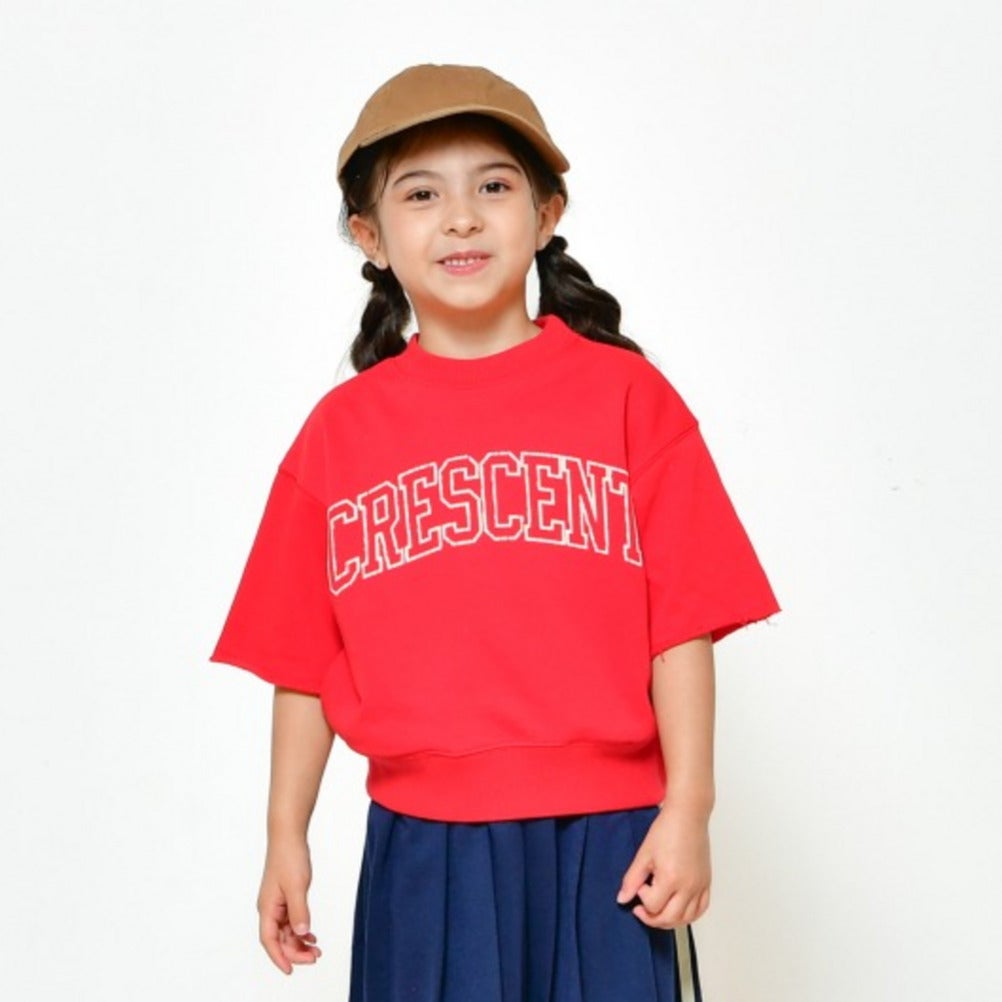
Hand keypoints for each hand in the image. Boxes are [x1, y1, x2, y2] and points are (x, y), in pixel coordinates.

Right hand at [257, 836, 322, 973]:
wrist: (288, 836)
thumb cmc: (289, 857)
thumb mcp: (297, 886)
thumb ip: (299, 911)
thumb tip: (300, 934)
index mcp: (267, 907)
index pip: (269, 940)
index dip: (279, 957)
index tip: (291, 971)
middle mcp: (269, 908)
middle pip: (279, 939)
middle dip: (295, 951)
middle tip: (315, 957)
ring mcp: (277, 903)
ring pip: (286, 931)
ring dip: (299, 942)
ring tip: (316, 950)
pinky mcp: (285, 897)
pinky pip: (291, 920)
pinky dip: (300, 930)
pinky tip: (311, 935)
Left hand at [615, 803, 710, 928]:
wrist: (687, 815)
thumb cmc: (667, 829)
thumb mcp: (644, 854)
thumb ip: (632, 879)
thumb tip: (622, 899)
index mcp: (671, 878)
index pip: (653, 906)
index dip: (642, 899)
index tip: (640, 885)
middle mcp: (688, 886)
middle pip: (670, 918)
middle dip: (652, 918)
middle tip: (642, 909)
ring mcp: (700, 886)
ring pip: (687, 919)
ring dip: (670, 920)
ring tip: (658, 910)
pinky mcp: (706, 883)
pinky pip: (701, 909)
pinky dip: (689, 915)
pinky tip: (678, 909)